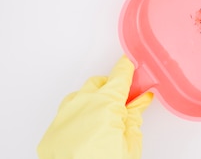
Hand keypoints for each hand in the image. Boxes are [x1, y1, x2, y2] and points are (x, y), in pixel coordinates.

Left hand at [38, 55, 152, 158]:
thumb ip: (135, 115)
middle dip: (111, 88)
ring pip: (79, 96)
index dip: (129, 68)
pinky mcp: (51, 134)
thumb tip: (140, 100)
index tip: (134, 66)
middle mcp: (81, 104)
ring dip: (92, 100)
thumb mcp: (131, 144)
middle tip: (123, 103)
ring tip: (103, 119)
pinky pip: (66, 116)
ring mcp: (63, 118)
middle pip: (99, 82)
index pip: (120, 73)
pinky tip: (86, 134)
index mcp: (106, 102)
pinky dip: (78, 118)